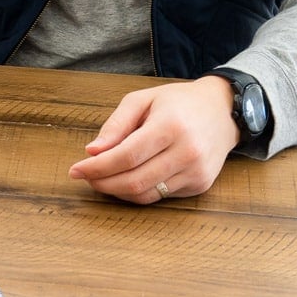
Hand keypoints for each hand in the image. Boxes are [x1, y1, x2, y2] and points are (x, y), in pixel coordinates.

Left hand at [68, 76, 238, 203]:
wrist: (221, 111)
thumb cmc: (177, 102)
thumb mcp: (142, 99)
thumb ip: (116, 124)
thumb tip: (92, 151)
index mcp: (170, 126)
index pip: (126, 156)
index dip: (98, 167)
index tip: (75, 170)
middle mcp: (187, 151)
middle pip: (134, 180)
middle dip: (103, 183)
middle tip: (85, 177)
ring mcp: (196, 171)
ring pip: (146, 194)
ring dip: (118, 191)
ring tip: (102, 179)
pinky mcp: (201, 184)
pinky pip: (160, 196)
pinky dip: (138, 191)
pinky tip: (127, 179)